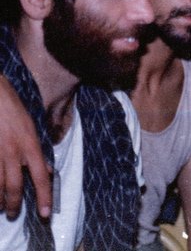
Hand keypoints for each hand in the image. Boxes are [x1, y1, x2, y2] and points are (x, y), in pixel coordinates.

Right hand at [0, 76, 51, 218]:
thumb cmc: (13, 109)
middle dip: (13, 204)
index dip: (44, 197)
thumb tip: (44, 169)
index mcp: (30, 146)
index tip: (46, 214)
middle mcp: (13, 152)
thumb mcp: (32, 128)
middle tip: (12, 214)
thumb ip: (37, 150)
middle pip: (13, 186)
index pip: (40, 177)